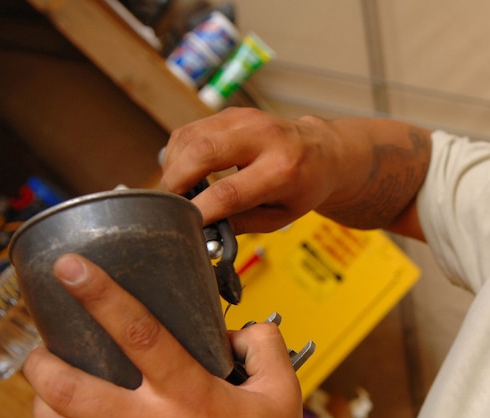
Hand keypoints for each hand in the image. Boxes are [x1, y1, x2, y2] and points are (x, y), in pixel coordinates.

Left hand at [23, 253, 311, 417]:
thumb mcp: (283, 394)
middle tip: (44, 348)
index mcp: (192, 398)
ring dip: (42, 400)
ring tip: (47, 387)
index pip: (138, 333)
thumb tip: (240, 330)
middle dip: (43, 360)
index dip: (100, 295)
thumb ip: (264, 346)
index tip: (73, 271)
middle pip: (71, 385)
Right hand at [159, 108, 431, 238]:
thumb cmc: (303, 188)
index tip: (182, 225)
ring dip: (173, 168)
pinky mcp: (231, 113)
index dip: (200, 209)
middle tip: (167, 207)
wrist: (323, 151)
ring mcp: (246, 119)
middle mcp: (264, 137)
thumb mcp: (281, 216)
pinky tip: (183, 173)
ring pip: (191, 139)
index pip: (230, 191)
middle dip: (176, 182)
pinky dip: (178, 154)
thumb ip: (241, 223)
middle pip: (203, 153)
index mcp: (283, 169)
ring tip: (176, 193)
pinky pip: (191, 131)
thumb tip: (201, 232)